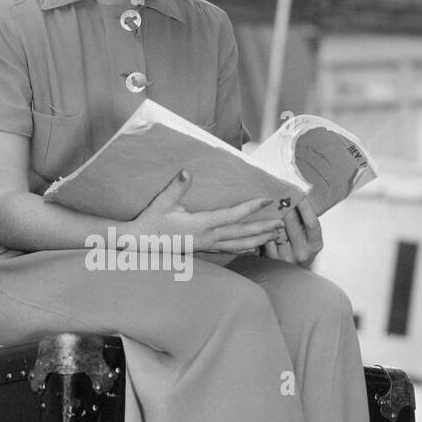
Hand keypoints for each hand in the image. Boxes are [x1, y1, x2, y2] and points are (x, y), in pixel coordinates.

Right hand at [132, 171, 283, 253]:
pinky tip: (253, 247)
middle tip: (281, 224)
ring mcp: (206, 246)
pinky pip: (228, 250)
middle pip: (241, 234)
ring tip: (274, 237)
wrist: (140, 243)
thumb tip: (186, 172)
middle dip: (262, 229)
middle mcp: (207, 238)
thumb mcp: (162, 203)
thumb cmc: (151, 222)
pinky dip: (244, 248)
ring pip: (238, 245)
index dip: (250, 207)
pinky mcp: (203, 249)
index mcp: (201, 225)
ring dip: (257, 241)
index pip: (232, 216)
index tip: (266, 200)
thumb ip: (176, 187)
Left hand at [262, 197, 322, 266]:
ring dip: (271, 213)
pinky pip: (266, 238)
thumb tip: (299, 196)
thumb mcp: (309, 239)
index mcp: (315, 245)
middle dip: (284, 205)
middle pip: (292, 223)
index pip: (311, 223)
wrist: (291, 278)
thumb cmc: (300, 251)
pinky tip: (260, 216)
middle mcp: (302, 252)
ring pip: (277, 230)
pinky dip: (263, 227)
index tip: (298, 192)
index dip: (305, 207)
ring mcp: (286, 258)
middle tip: (278, 190)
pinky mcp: (272, 260)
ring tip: (267, 199)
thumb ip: (306, 222)